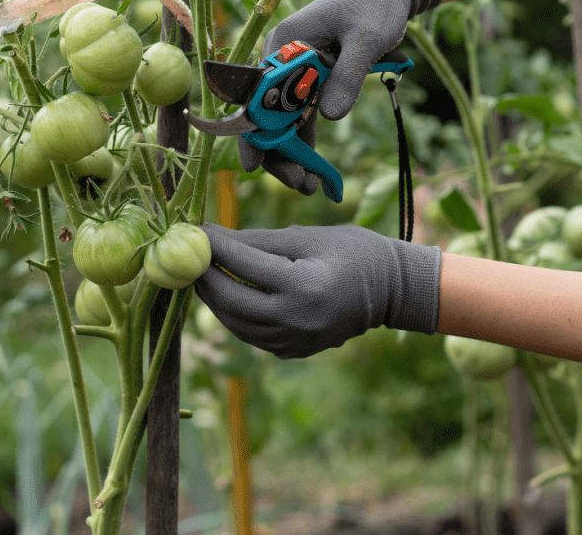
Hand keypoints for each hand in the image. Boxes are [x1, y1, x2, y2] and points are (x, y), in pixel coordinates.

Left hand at [193, 222, 441, 358]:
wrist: (392, 291)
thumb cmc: (352, 252)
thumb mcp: (306, 237)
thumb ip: (257, 240)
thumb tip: (213, 236)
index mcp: (303, 286)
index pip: (243, 265)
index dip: (214, 247)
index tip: (194, 230)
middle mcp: (296, 320)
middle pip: (230, 301)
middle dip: (204, 277)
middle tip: (189, 256)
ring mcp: (295, 341)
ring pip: (235, 324)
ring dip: (214, 299)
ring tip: (202, 273)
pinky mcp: (294, 351)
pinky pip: (252, 335)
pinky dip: (234, 315)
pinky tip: (226, 294)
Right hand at [242, 0, 443, 193]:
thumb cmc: (377, 4)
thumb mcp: (366, 38)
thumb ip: (347, 75)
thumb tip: (330, 117)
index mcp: (284, 43)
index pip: (257, 93)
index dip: (252, 131)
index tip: (254, 165)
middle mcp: (282, 59)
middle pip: (267, 113)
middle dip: (277, 152)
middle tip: (299, 185)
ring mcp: (296, 72)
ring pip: (284, 120)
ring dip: (293, 153)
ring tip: (310, 187)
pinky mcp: (313, 80)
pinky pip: (303, 117)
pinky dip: (307, 142)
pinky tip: (316, 171)